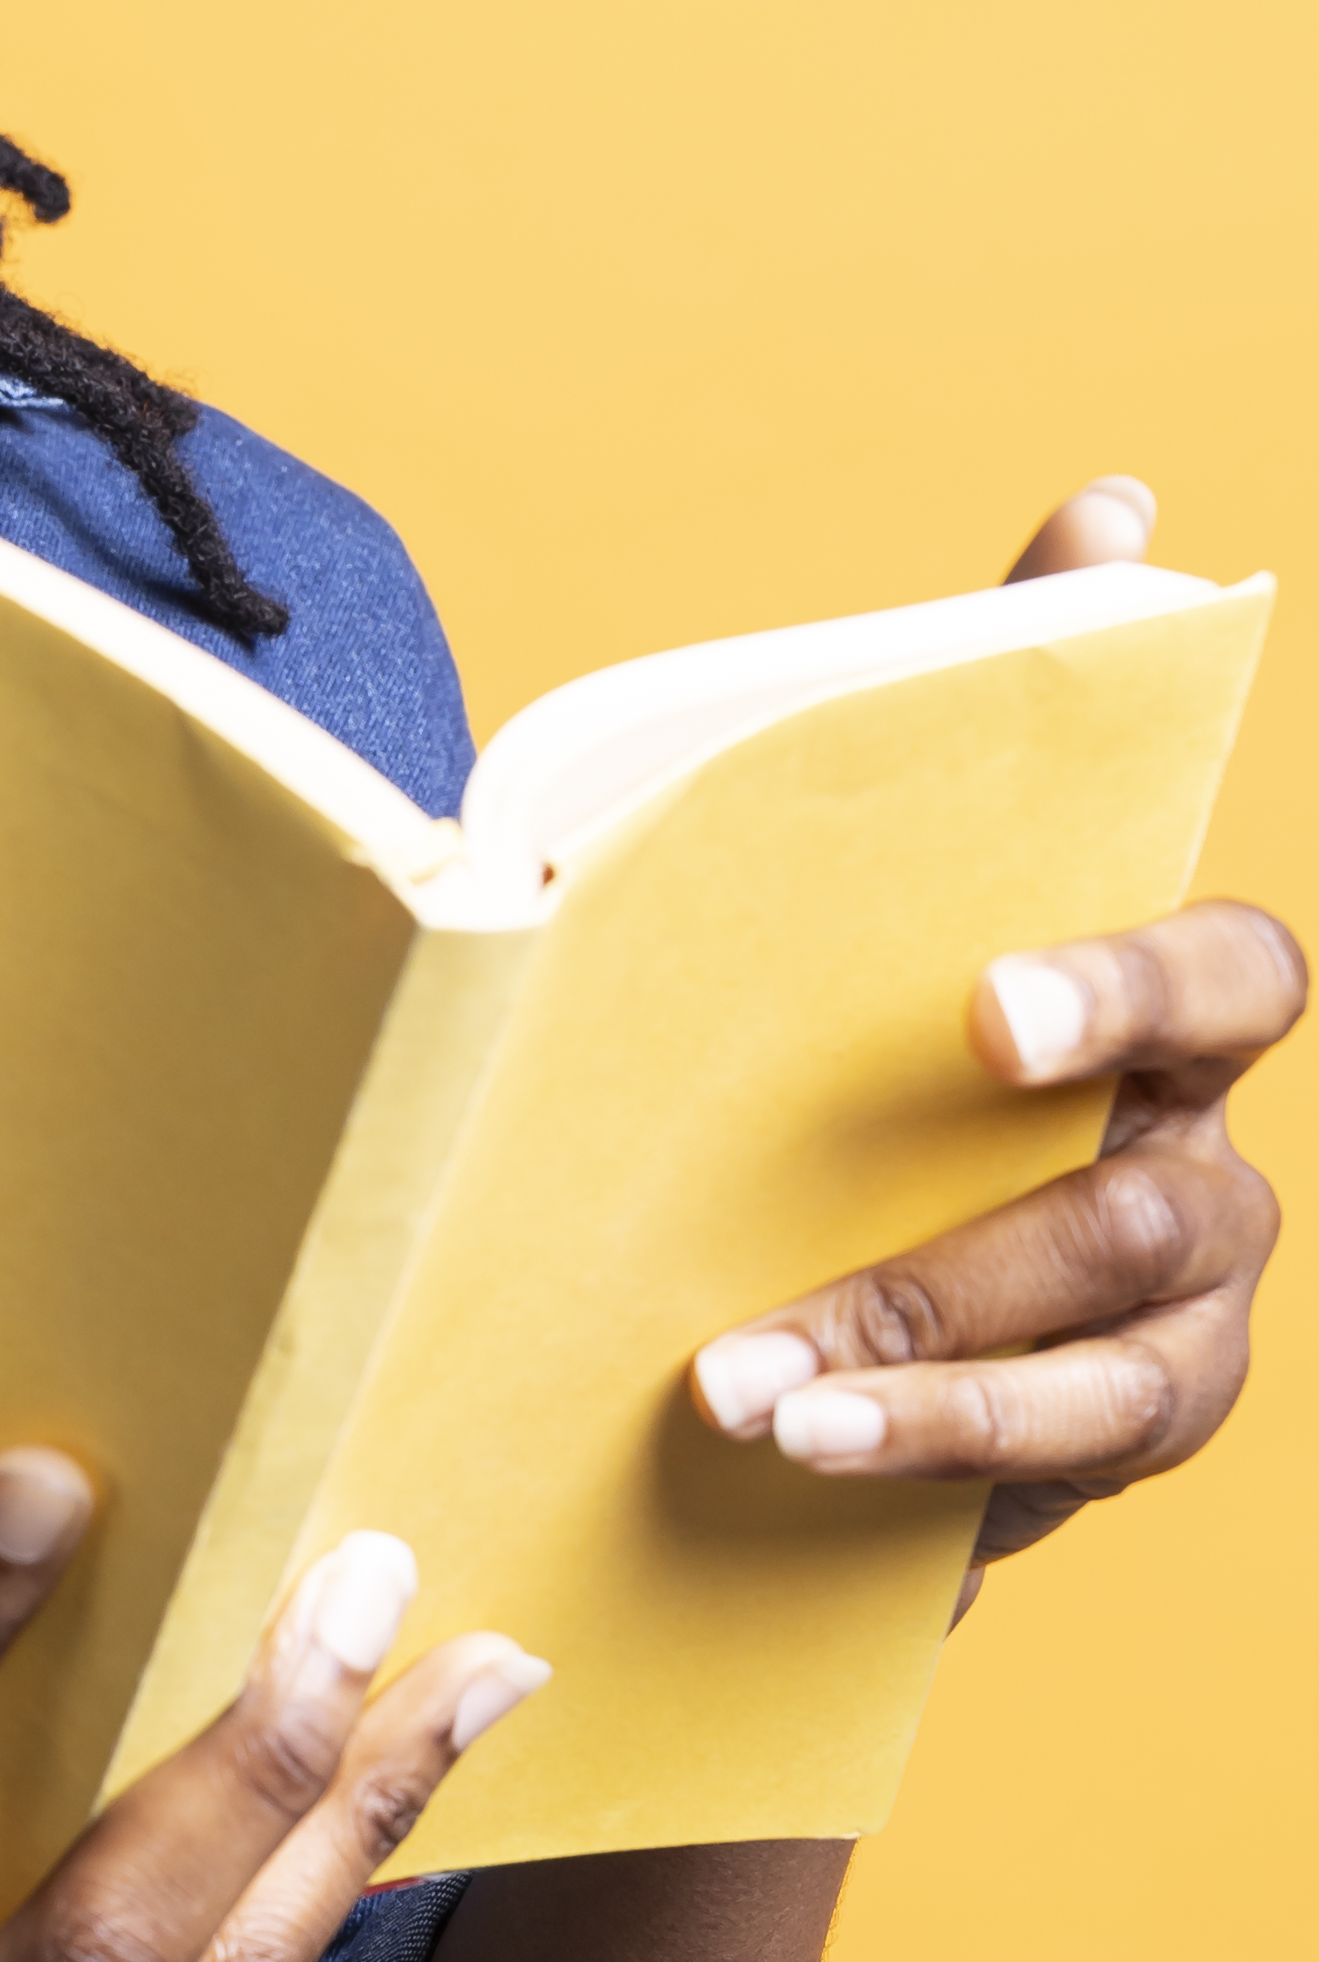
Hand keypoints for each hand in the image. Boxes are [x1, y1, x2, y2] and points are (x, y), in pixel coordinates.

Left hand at [688, 474, 1300, 1581]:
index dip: (1122, 982)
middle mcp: (1206, 1163)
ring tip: (740, 1398)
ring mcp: (1185, 1321)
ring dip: (915, 1376)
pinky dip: (922, 1455)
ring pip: (1098, 1358)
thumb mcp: (898, 885)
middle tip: (795, 1275)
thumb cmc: (890, 1043)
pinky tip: (802, 1457)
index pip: (1222, 975)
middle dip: (960, 1254)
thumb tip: (1118, 500)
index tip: (981, 1014)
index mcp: (1165, 1019)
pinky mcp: (1117, 1442)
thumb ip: (995, 701)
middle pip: (1141, 1202)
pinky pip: (1048, 1461)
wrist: (858, 1259)